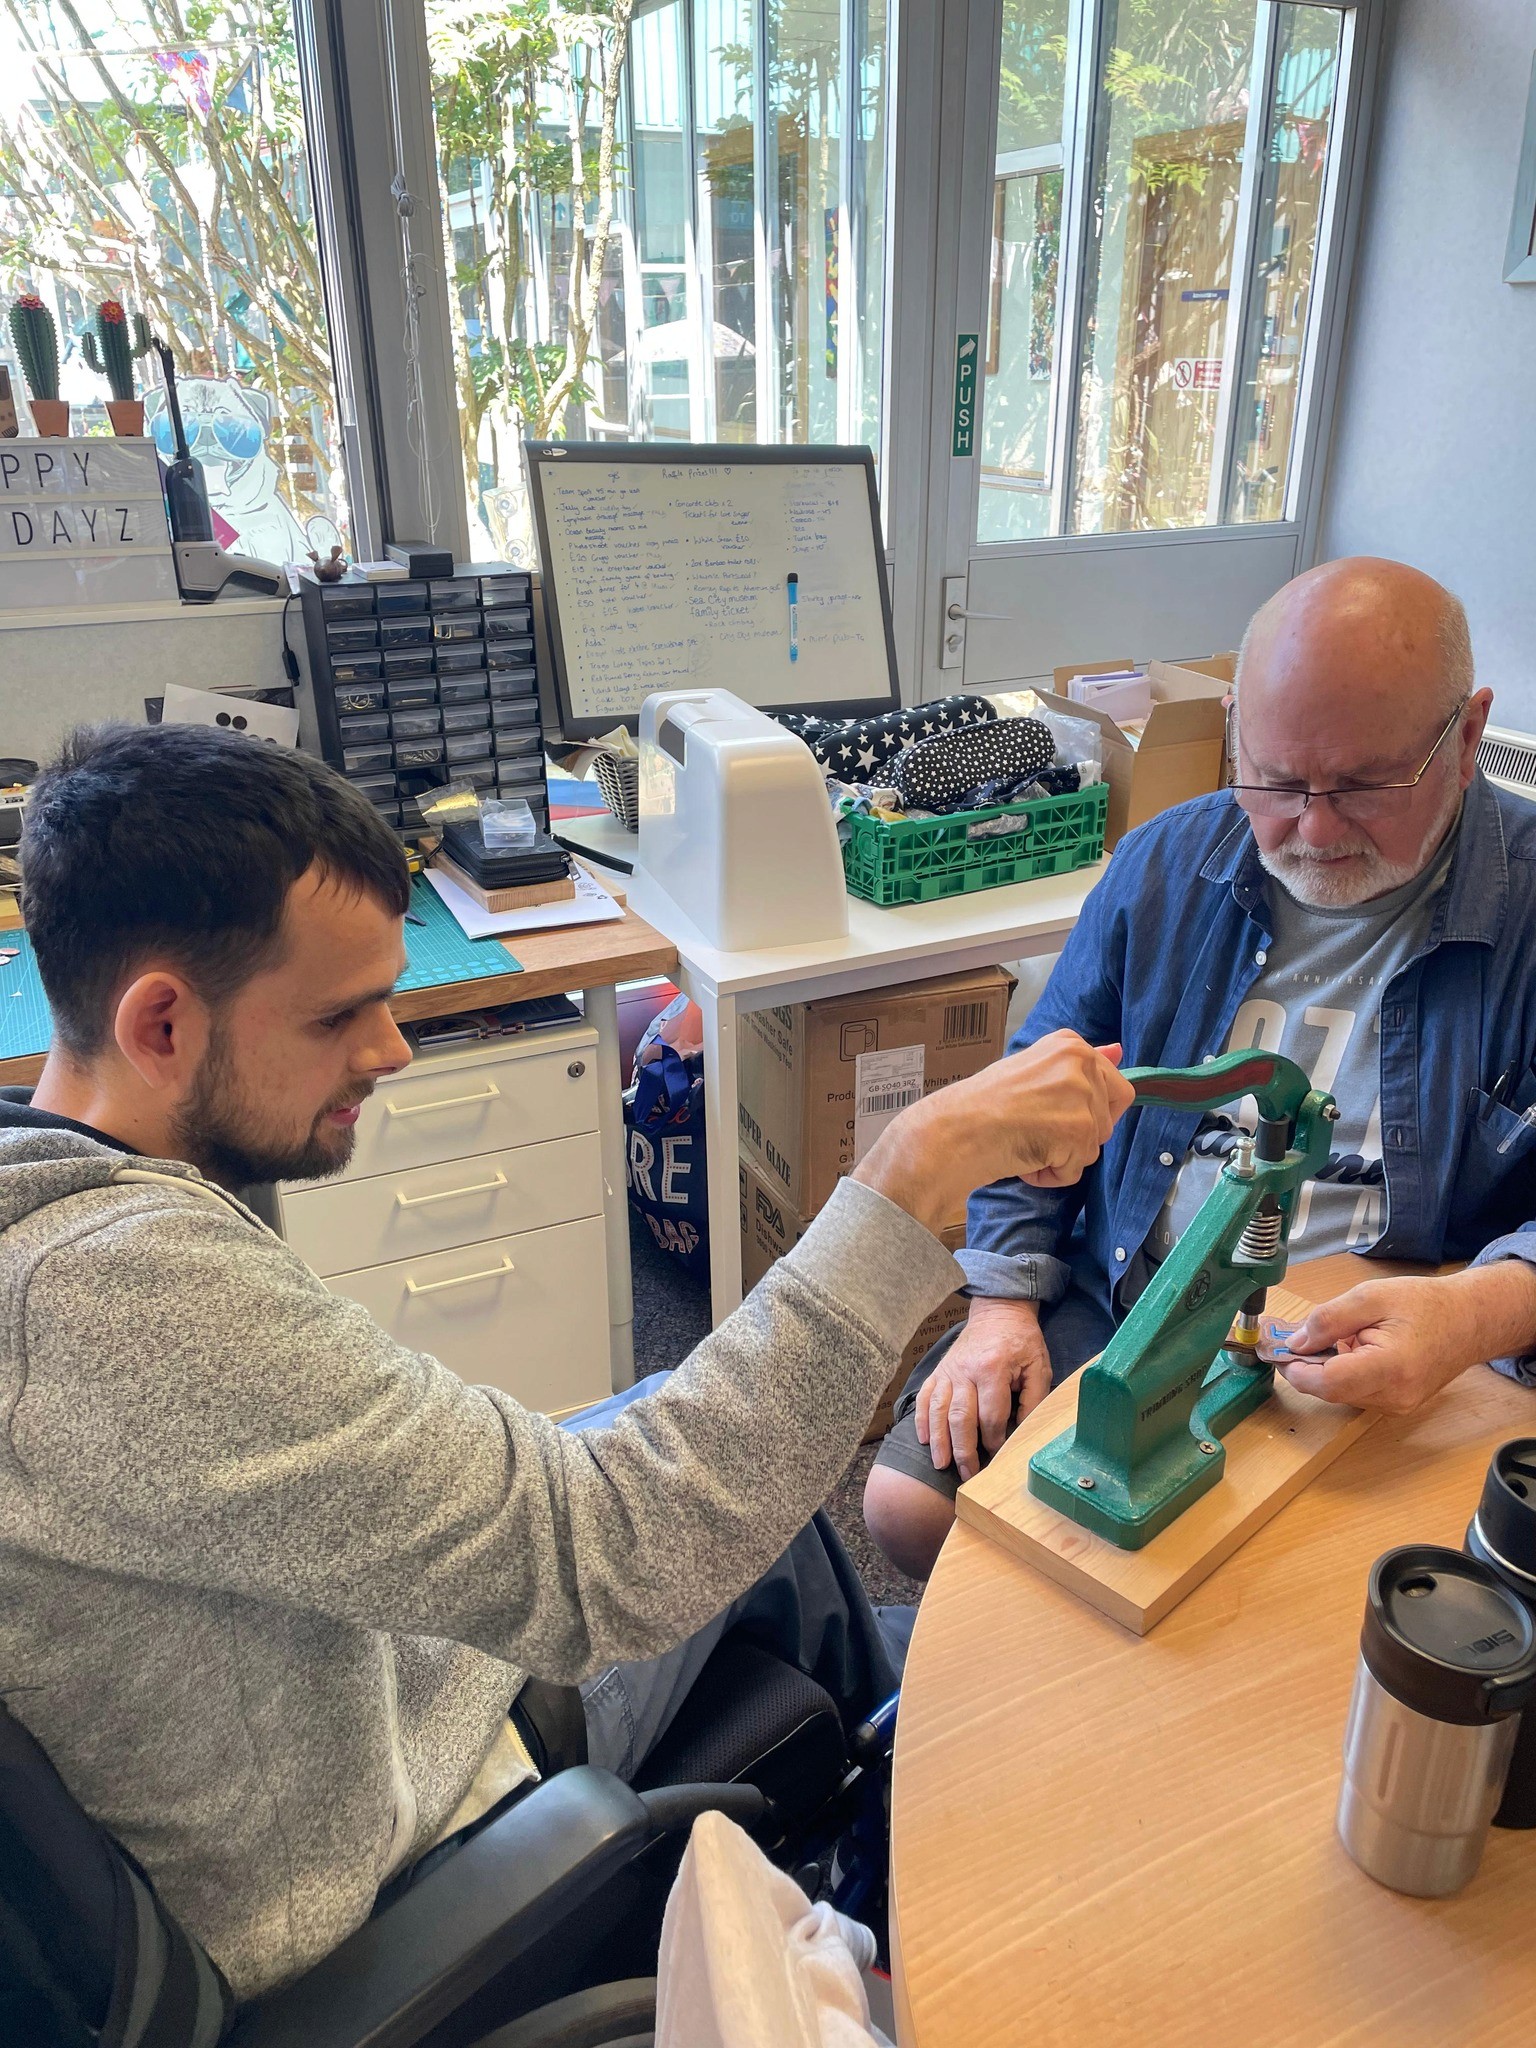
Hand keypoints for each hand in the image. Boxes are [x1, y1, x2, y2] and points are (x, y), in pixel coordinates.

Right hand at [853, 1031, 1135, 1238]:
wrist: (953, 1130)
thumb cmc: (981, 1105)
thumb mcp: (1033, 1072)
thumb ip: (1079, 1065)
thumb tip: (1119, 1051)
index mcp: (1070, 1044)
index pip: (1111, 1083)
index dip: (1084, 1110)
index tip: (1049, 1113)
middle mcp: (1081, 1062)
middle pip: (1108, 1118)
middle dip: (1076, 1135)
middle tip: (1034, 1128)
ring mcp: (1082, 1095)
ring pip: (1093, 1146)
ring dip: (1060, 1156)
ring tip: (1024, 1142)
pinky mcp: (1079, 1130)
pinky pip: (1077, 1169)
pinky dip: (1050, 1174)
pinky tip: (1024, 1158)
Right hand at [916, 1298, 1050, 1479]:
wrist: (999, 1312)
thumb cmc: (1022, 1342)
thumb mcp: (1039, 1367)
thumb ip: (1034, 1400)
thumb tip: (1023, 1433)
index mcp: (993, 1368)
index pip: (991, 1415)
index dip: (995, 1441)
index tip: (999, 1458)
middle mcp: (966, 1370)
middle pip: (961, 1417)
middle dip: (963, 1450)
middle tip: (968, 1475)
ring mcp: (949, 1370)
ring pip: (939, 1410)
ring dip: (939, 1440)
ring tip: (941, 1465)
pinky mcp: (939, 1370)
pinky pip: (926, 1397)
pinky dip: (923, 1419)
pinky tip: (923, 1440)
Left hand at [1278, 1264, 1535, 1414]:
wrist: (1469, 1321)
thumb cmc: (1425, 1304)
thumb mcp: (1371, 1297)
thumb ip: (1328, 1319)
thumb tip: (1295, 1342)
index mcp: (1390, 1368)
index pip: (1327, 1383)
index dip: (1296, 1369)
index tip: (1276, 1352)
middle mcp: (1394, 1396)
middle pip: (1330, 1390)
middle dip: (1307, 1366)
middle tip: (1291, 1338)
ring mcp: (1397, 1406)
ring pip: (1341, 1394)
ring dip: (1326, 1369)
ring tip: (1338, 1337)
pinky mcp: (1397, 1406)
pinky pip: (1356, 1393)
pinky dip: (1344, 1373)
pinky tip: (1353, 1349)